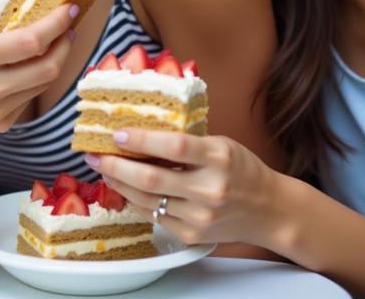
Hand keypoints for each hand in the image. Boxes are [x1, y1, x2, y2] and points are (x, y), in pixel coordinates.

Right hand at [0, 0, 75, 138]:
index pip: (29, 42)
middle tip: (69, 24)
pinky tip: (33, 62)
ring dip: (57, 58)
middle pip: (47, 67)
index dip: (56, 23)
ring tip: (57, 38)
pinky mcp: (1, 123)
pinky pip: (32, 97)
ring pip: (44, 83)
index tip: (69, 7)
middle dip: (65, 42)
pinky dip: (39, 77)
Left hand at [85, 130, 285, 249]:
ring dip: (119, 183)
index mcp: (219, 157)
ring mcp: (200, 216)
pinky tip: (124, 187)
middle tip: (95, 155)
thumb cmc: (241, 169)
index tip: (117, 133)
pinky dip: (135, 201)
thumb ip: (186, 141)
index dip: (142, 139)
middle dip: (116, 165)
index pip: (175, 146)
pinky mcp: (192, 234)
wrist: (268, 210)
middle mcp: (210, 188)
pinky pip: (154, 216)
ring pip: (148, 200)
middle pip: (153, 178)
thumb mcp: (220, 144)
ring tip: (103, 168)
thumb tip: (140, 129)